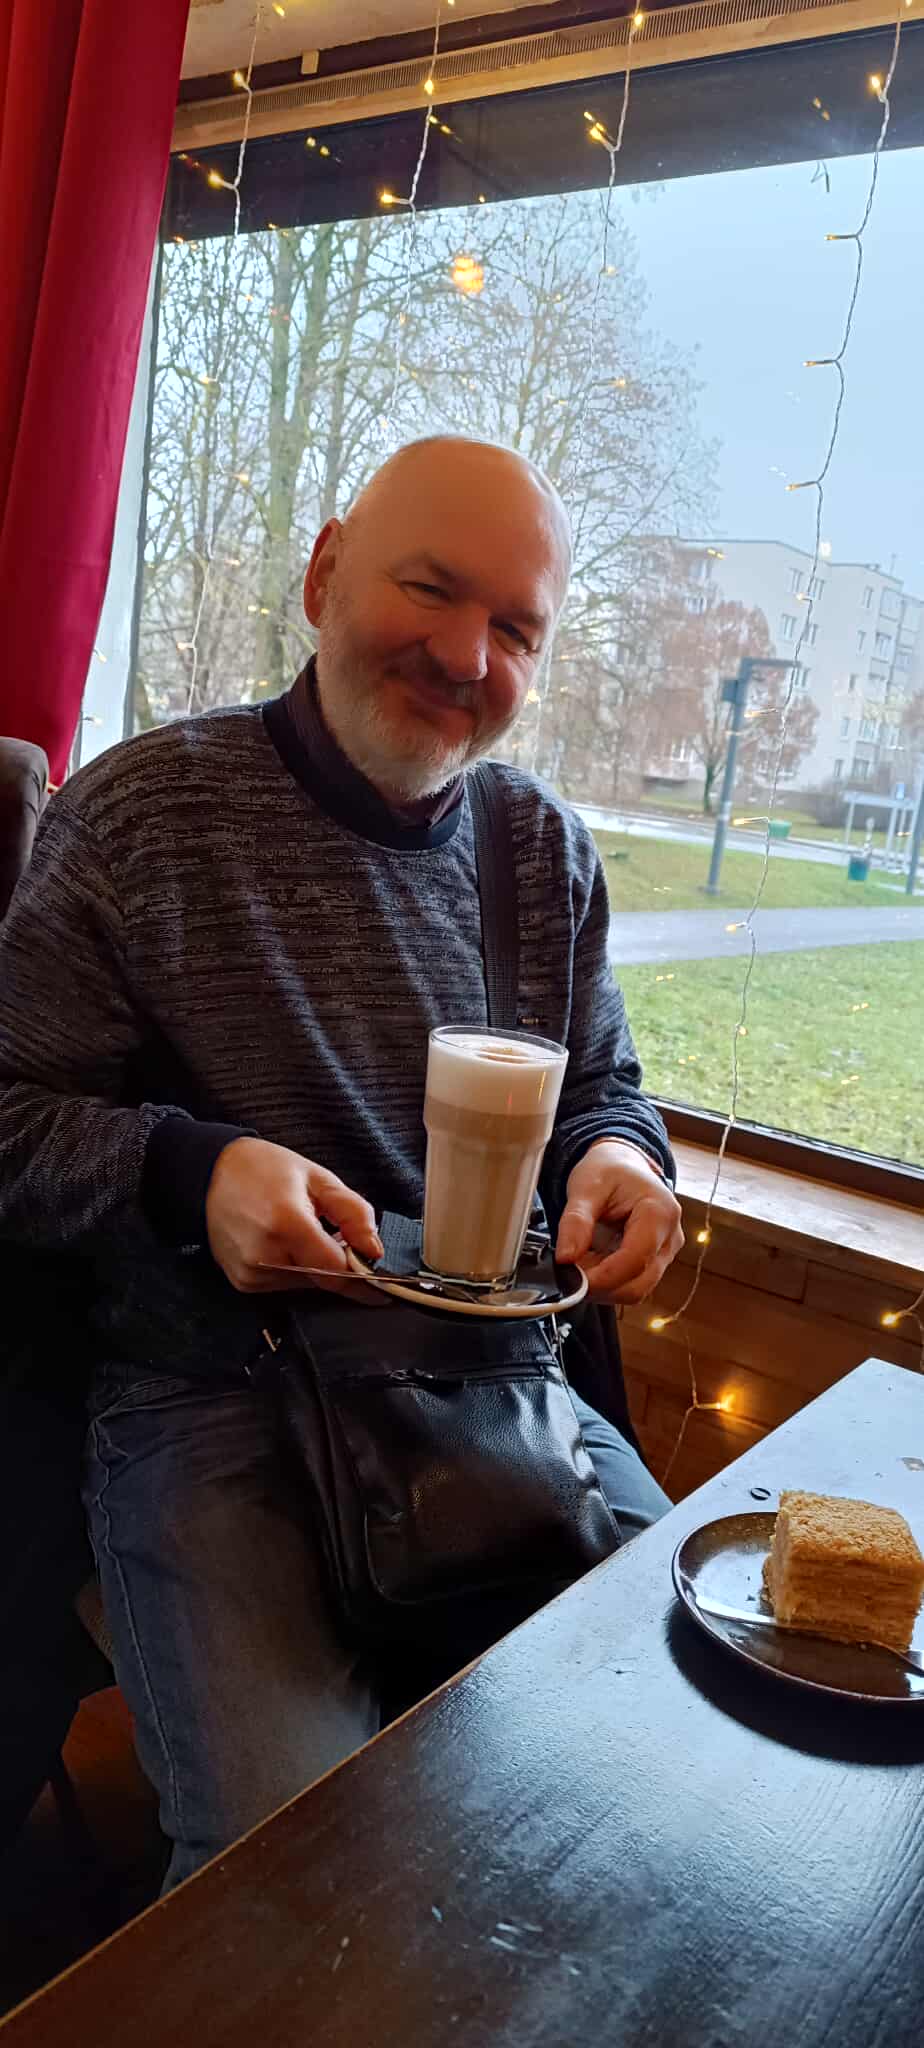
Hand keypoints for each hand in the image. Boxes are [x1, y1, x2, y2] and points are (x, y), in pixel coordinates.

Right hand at [205, 1136, 383, 1296]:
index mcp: (287, 1224)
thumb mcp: (318, 1179)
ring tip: (298, 1231)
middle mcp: (266, 1255)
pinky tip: (281, 1242)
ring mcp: (251, 1272)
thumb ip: (353, 1213)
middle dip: (337, 1264)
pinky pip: (283, 1284)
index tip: (382, 1286)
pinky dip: (292, 1268)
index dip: (363, 1279)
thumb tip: (374, 1249)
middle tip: (332, 1235)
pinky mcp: (242, 1282)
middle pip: (323, 1280)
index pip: (338, 1271)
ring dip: (313, 1265)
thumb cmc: (263, 1170)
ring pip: (304, 1284)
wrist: (211, 1173)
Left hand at [555, 1139, 682, 1304]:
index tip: (572, 1276)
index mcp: (659, 1212)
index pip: (635, 1260)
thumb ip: (576, 1222)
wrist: (623, 1164)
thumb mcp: (586, 1187)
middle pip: (639, 1284)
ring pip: (636, 1290)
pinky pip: (633, 1284)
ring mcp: (666, 1252)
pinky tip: (591, 1265)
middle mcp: (670, 1236)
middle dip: (601, 1286)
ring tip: (579, 1264)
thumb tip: (566, 1258)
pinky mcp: (656, 1261)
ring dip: (604, 1287)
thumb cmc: (609, 1170)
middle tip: (570, 1271)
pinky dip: (609, 1283)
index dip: (602, 1277)